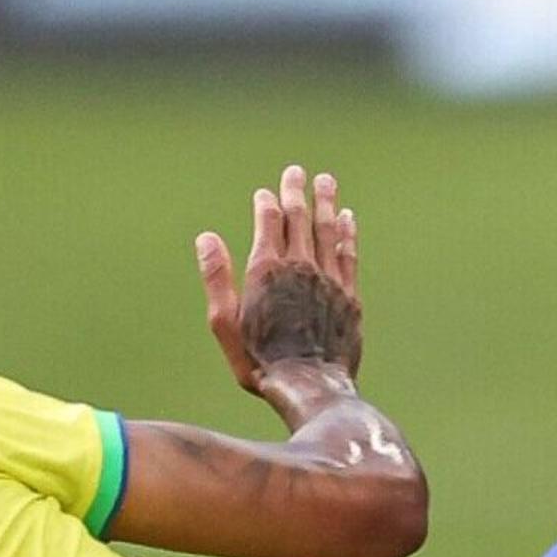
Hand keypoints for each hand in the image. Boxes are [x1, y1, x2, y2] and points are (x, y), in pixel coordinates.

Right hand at [197, 166, 364, 394]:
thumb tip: (207, 238)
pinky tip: (347, 218)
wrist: (309, 384)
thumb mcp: (225, 323)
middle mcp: (301, 267)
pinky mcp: (349, 294)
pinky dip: (347, 232)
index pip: (268, 222)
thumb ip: (217, 278)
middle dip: (296, 192)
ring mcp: (328, 278)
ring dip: (326, 203)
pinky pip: (349, 253)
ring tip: (326, 181)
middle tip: (296, 172)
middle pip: (299, 218)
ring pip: (328, 230)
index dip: (266, 203)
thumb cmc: (259, 359)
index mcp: (267, 270)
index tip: (264, 192)